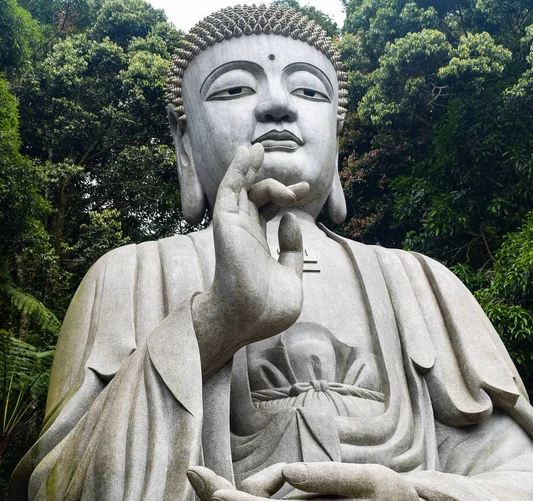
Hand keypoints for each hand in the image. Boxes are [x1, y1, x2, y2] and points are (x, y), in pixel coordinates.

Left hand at [187, 462, 423, 500]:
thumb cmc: (388, 496)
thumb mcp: (368, 479)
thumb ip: (329, 476)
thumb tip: (290, 472)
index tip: (211, 487)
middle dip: (217, 498)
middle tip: (193, 472)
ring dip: (239, 492)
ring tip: (256, 475)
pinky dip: (253, 495)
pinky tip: (269, 482)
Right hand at [192, 144, 307, 377]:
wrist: (249, 318)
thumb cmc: (267, 308)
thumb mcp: (292, 276)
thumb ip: (292, 249)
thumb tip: (290, 219)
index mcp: (257, 246)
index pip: (268, 213)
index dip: (285, 198)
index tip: (306, 192)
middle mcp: (244, 234)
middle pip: (257, 198)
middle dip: (278, 187)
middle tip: (303, 187)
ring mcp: (235, 227)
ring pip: (242, 189)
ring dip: (255, 170)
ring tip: (263, 150)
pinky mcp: (226, 221)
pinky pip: (230, 188)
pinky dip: (238, 169)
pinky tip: (249, 152)